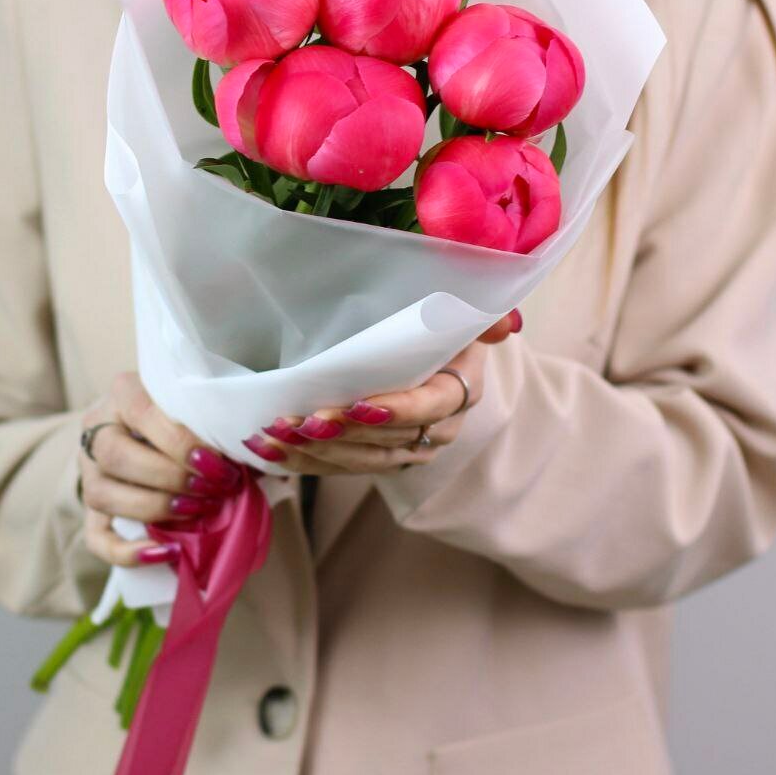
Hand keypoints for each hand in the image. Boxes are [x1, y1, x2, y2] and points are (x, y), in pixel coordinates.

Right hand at [78, 372, 246, 567]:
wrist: (144, 432)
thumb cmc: (182, 416)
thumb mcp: (196, 408)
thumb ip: (221, 424)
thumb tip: (266, 451)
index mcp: (124, 392)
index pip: (142, 411)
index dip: (180, 442)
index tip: (218, 463)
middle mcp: (97, 429)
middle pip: (115, 454)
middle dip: (169, 476)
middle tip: (213, 488)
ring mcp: (88, 471)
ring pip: (102, 494)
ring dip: (154, 508)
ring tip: (197, 512)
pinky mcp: (88, 510)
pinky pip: (96, 538)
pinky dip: (129, 552)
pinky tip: (167, 552)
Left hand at [244, 309, 522, 475]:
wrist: (431, 349)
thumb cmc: (438, 322)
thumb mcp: (459, 308)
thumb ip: (481, 312)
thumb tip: (507, 323)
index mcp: (461, 389)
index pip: (432, 406)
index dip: (398, 410)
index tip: (358, 404)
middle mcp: (438, 429)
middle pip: (389, 439)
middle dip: (341, 434)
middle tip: (298, 421)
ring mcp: (407, 448)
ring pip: (361, 459)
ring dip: (315, 451)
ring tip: (275, 434)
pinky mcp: (376, 458)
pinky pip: (340, 466)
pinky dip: (303, 461)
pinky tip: (268, 453)